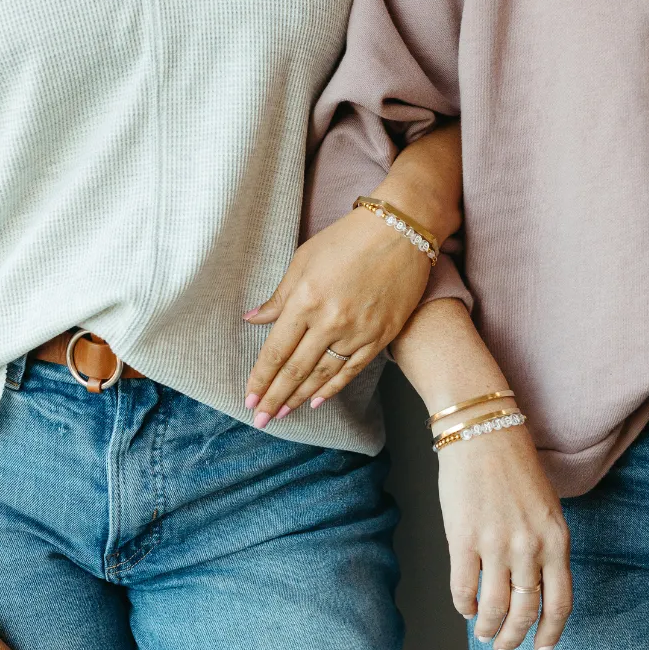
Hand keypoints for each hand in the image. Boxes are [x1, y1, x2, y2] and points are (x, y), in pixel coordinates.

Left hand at [243, 206, 431, 423]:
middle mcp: (330, 321)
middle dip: (274, 397)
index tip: (248, 398)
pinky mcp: (381, 335)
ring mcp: (358, 331)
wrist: (400, 230)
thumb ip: (279, 296)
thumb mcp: (304, 259)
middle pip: (296, 370)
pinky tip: (317, 401)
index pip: (277, 350)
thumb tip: (253, 319)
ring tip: (282, 414)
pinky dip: (333, 388)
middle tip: (260, 419)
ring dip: (300, 398)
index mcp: (306, 299)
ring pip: (323, 375)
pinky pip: (352, 370)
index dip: (261, 378)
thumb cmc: (347, 238)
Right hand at [438, 425, 572, 649]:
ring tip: (483, 631)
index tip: (542, 647)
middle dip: (514, 637)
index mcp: (556, 538)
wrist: (482, 429)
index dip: (550, 633)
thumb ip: (544, 546)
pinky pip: (463, 590)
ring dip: (489, 628)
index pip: (560, 603)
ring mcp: (496, 544)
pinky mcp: (463, 538)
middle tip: (504, 645)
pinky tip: (465, 606)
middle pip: (526, 612)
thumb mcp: (545, 506)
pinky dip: (464, 606)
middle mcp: (530, 546)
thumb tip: (532, 586)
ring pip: (495, 608)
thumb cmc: (513, 462)